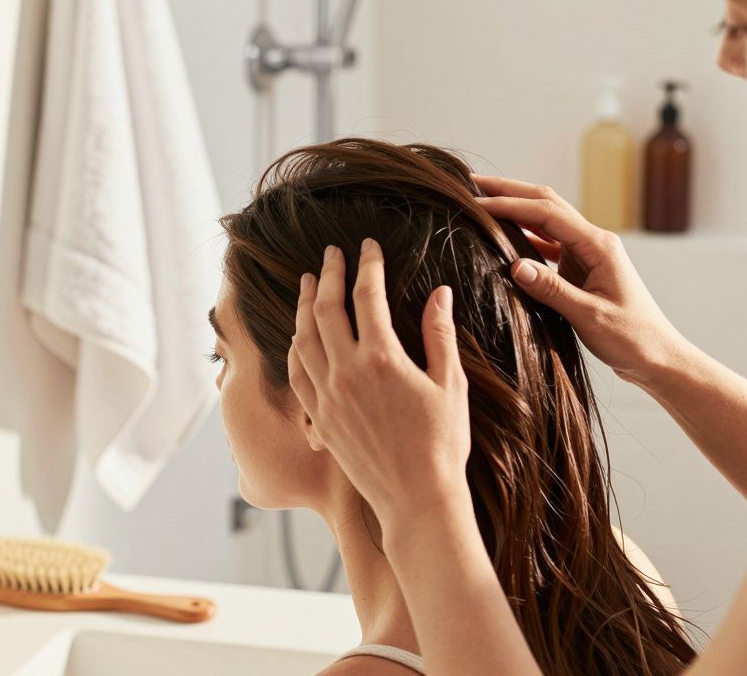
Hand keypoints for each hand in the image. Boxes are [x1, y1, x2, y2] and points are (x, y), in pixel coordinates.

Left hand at [287, 238, 472, 524]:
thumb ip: (440, 334)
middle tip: (331, 254)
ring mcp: (328, 397)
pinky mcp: (321, 419)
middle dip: (328, 275)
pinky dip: (296, 347)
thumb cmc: (442, 444)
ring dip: (304, 307)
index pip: (367, 296)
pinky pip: (298, 373)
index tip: (368, 246)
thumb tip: (440, 293)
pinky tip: (300, 336)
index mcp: (382, 359)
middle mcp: (347, 373)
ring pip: (303, 339)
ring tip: (310, 285)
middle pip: (326, 310)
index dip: (366, 265)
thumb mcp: (450, 384)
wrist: (417, 500)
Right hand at [472, 173, 688, 386]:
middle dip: (510, 191)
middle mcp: (593, 242)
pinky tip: (503, 237)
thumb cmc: (632, 338)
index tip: (477, 202)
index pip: (546, 213)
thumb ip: (552, 290)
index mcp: (599, 246)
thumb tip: (515, 265)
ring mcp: (587, 254)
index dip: (510, 204)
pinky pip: (548, 244)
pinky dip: (524, 236)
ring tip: (482, 202)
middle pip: (546, 204)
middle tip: (473, 182)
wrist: (658, 357)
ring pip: (546, 221)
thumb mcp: (590, 316)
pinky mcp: (582, 269)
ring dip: (515, 209)